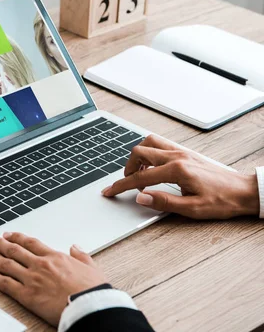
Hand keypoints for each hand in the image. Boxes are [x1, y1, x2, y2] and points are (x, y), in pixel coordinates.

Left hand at [0, 232, 106, 325]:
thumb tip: (75, 247)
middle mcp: (40, 265)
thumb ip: (81, 256)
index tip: (8, 234)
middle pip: (14, 250)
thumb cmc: (93, 290)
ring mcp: (31, 279)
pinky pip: (5, 283)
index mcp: (55, 257)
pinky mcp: (26, 295)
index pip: (30, 243)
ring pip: (6, 264)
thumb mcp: (92, 268)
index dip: (17, 237)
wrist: (90, 307)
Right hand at [102, 134, 258, 218]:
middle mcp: (177, 156)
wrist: (243, 191)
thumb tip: (140, 198)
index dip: (121, 186)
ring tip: (138, 173)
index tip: (109, 191)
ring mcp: (182, 152)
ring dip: (138, 156)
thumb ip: (164, 202)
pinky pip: (160, 144)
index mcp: (177, 170)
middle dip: (127, 168)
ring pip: (149, 143)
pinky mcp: (186, 152)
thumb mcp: (192, 209)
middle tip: (126, 183)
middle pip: (139, 153)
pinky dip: (149, 152)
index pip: (140, 178)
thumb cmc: (222, 201)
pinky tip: (152, 167)